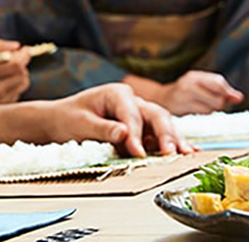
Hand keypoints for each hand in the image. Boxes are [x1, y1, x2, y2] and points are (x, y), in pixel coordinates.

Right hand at [0, 39, 29, 105]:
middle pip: (22, 73)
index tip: (26, 49)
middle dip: (22, 63)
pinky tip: (5, 81)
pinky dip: (16, 83)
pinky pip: (19, 91)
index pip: (15, 64)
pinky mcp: (2, 106)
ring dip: (21, 73)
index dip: (24, 55)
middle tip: (16, 57)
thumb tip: (17, 45)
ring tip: (9, 70)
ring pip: (23, 82)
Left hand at [34, 84, 195, 156]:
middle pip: (155, 115)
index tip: (137, 152)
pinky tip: (187, 152)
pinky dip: (172, 143)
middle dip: (164, 134)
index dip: (136, 134)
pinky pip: (160, 135)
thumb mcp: (80, 123)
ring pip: (163, 124)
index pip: (132, 114)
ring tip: (185, 154)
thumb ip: (103, 129)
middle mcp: (133, 101)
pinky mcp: (142, 128)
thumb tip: (124, 133)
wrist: (61, 121)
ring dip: (174, 139)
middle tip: (170, 153)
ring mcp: (140, 114)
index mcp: (117, 93)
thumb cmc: (68, 118)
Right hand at [153, 71, 243, 115]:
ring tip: (203, 106)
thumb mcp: (200, 86)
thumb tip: (239, 97)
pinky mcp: (179, 108)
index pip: (219, 82)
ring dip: (212, 110)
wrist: (160, 99)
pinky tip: (196, 110)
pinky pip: (202, 113)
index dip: (229, 92)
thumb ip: (220, 90)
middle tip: (215, 104)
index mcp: (194, 76)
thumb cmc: (184, 93)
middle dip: (221, 103)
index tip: (233, 98)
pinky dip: (204, 113)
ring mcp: (182, 96)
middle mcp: (188, 84)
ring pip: (211, 107)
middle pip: (218, 97)